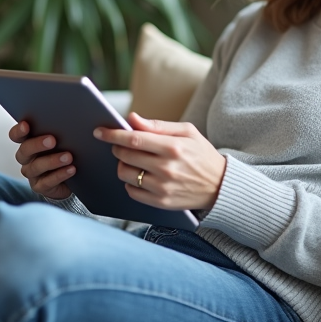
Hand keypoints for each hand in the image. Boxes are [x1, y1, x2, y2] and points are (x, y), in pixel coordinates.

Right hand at [9, 121, 74, 199]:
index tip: (26, 125)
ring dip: (51, 161)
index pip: (16, 135)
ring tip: (68, 157)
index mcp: (29, 141)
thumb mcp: (65, 139)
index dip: (19, 131)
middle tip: (52, 140)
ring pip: (35, 167)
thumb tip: (75, 119)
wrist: (75, 177)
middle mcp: (27, 158)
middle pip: (24, 150)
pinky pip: (47, 182)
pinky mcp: (40, 187)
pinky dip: (59, 175)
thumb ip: (63, 129)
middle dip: (37, 144)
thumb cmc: (67, 151)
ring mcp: (32, 174)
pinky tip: (71, 169)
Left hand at [94, 113, 226, 211]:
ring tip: (132, 161)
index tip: (99, 131)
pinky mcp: (161, 203)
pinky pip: (132, 192)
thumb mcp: (187, 132)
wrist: (220, 185)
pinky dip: (130, 182)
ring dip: (123, 165)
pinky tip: (140, 176)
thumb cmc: (202, 154)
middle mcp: (167, 169)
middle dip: (117, 148)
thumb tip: (131, 119)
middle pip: (126, 156)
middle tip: (120, 144)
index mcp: (173, 147)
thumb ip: (157, 125)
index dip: (113, 134)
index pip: (134, 139)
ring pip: (125, 174)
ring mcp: (163, 188)